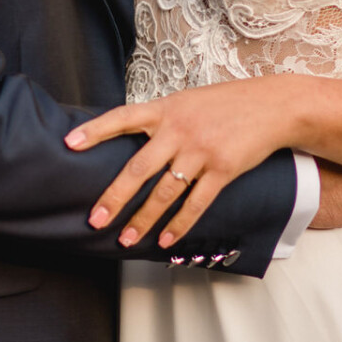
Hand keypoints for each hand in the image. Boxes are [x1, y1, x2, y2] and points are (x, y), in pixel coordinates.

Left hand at [64, 80, 295, 249]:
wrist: (272, 106)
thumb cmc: (226, 104)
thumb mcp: (187, 101)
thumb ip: (161, 119)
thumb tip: (130, 138)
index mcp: (165, 109)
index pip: (122, 117)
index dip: (95, 130)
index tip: (69, 144)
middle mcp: (179, 130)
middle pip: (138, 168)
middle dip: (114, 197)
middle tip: (94, 220)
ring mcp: (201, 151)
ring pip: (164, 193)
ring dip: (143, 220)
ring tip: (126, 239)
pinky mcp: (223, 169)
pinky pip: (195, 203)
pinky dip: (178, 225)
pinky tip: (165, 239)